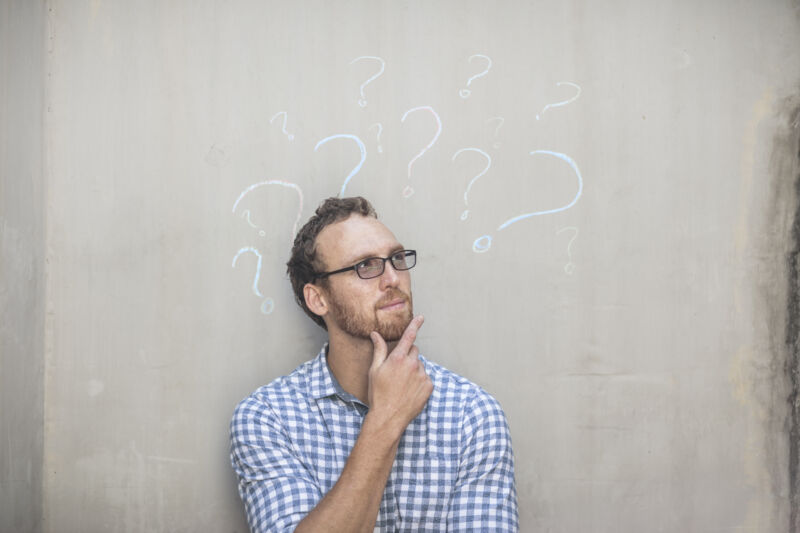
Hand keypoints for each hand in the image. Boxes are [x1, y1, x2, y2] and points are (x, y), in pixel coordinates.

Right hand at [367, 316, 432, 437]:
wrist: (388, 417)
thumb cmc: (378, 393)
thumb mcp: (374, 370)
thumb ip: (378, 350)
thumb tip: (375, 334)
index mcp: (398, 358)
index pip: (409, 336)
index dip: (415, 325)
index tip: (421, 318)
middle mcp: (412, 364)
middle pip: (414, 351)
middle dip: (408, 356)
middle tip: (397, 370)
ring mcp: (422, 375)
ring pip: (420, 365)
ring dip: (413, 370)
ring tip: (402, 385)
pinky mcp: (429, 386)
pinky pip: (425, 377)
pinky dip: (419, 381)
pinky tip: (410, 391)